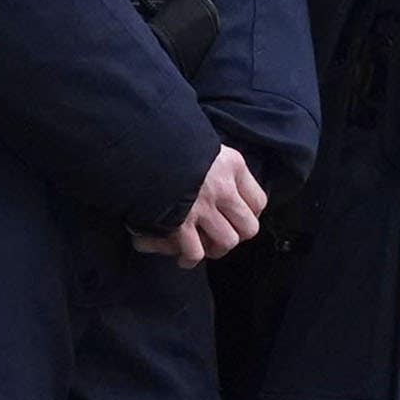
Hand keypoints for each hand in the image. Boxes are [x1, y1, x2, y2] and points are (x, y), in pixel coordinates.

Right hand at [135, 145, 268, 266]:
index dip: (249, 214)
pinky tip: (184, 256)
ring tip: (203, 246)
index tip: (237, 217)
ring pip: (226, 242)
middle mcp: (222, 187)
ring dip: (215, 248)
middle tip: (221, 235)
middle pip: (248, 227)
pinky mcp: (179, 222)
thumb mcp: (202, 143)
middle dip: (236, 235)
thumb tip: (222, 185)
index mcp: (232, 165)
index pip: (259, 201)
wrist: (140, 144)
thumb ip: (217, 163)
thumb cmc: (168, 141)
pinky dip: (190, 258)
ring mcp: (202, 207)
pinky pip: (195, 252)